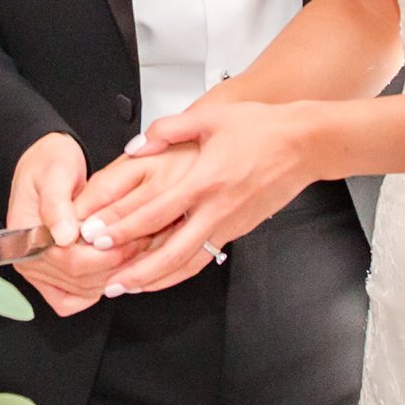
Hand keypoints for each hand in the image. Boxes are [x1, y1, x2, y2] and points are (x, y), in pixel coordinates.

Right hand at [6, 132, 144, 318]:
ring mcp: (42, 274)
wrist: (50, 166)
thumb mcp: (55, 172)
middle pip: (79, 280)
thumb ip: (57, 203)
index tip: (129, 240)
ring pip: (84, 290)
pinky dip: (102, 284)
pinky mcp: (56, 278)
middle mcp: (29, 262)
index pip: (67, 261)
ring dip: (114, 274)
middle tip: (143, 242)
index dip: (102, 256)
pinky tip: (120, 263)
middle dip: (115, 264)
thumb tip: (64, 237)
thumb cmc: (51, 164)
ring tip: (138, 249)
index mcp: (23, 238)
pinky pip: (78, 297)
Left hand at [90, 100, 317, 293]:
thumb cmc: (263, 128)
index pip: (156, 212)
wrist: (305, 144)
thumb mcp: (210, 117)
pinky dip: (179, 272)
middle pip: (170, 251)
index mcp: (205, 179)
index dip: (124, 227)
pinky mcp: (238, 231)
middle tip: (108, 280)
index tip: (98, 237)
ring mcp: (229, 224)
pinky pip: (203, 258)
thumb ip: (167, 129)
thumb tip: (136, 145)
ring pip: (188, 263)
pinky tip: (162, 277)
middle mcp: (216, 209)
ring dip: (155, 280)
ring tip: (128, 287)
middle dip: (135, 270)